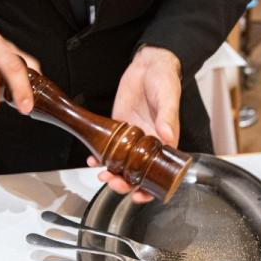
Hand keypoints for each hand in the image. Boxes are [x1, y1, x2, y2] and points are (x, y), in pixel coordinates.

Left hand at [87, 46, 181, 202]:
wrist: (147, 64)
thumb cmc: (165, 80)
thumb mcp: (168, 97)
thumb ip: (167, 117)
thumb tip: (166, 135)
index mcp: (166, 141)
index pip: (161, 172)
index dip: (152, 188)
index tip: (141, 195)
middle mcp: (149, 143)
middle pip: (139, 173)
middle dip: (127, 183)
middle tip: (115, 183)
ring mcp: (133, 138)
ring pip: (122, 165)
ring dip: (112, 174)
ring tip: (102, 175)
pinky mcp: (119, 129)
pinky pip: (108, 148)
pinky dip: (99, 157)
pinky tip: (92, 160)